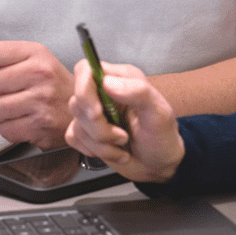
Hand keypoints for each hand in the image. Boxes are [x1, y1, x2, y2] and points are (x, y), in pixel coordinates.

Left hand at [0, 40, 74, 148]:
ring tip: (11, 108)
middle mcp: (39, 73)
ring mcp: (41, 99)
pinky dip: (7, 128)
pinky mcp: (40, 124)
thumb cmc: (52, 82)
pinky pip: (4, 130)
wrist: (84, 106)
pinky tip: (21, 120)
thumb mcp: (27, 60)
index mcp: (34, 52)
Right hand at [65, 60, 184, 183]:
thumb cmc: (162, 135)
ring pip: (76, 123)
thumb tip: (108, 83)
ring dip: (101, 143)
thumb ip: (138, 92)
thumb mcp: (159, 112)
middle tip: (122, 136)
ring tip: (123, 143)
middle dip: (98, 127)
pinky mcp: (86, 132)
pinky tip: (113, 151)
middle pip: (78, 101)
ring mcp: (93, 113)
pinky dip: (94, 150)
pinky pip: (73, 138)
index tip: (97, 113)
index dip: (83, 89)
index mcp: (119, 78)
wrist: (158, 164)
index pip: (86, 70)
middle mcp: (102, 93)